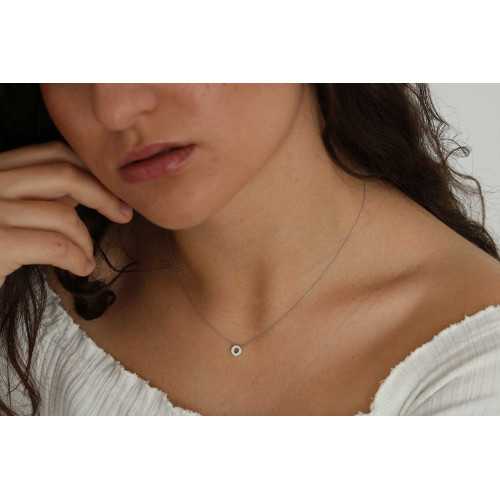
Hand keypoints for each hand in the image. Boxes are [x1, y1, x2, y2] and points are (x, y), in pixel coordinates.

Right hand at [0, 141, 132, 288]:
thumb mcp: (11, 212)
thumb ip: (39, 196)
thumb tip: (86, 191)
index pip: (52, 153)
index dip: (91, 170)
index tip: (113, 191)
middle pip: (63, 173)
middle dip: (103, 194)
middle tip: (124, 215)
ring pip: (63, 215)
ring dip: (86, 240)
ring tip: (87, 258)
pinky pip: (56, 246)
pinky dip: (78, 258)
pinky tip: (82, 268)